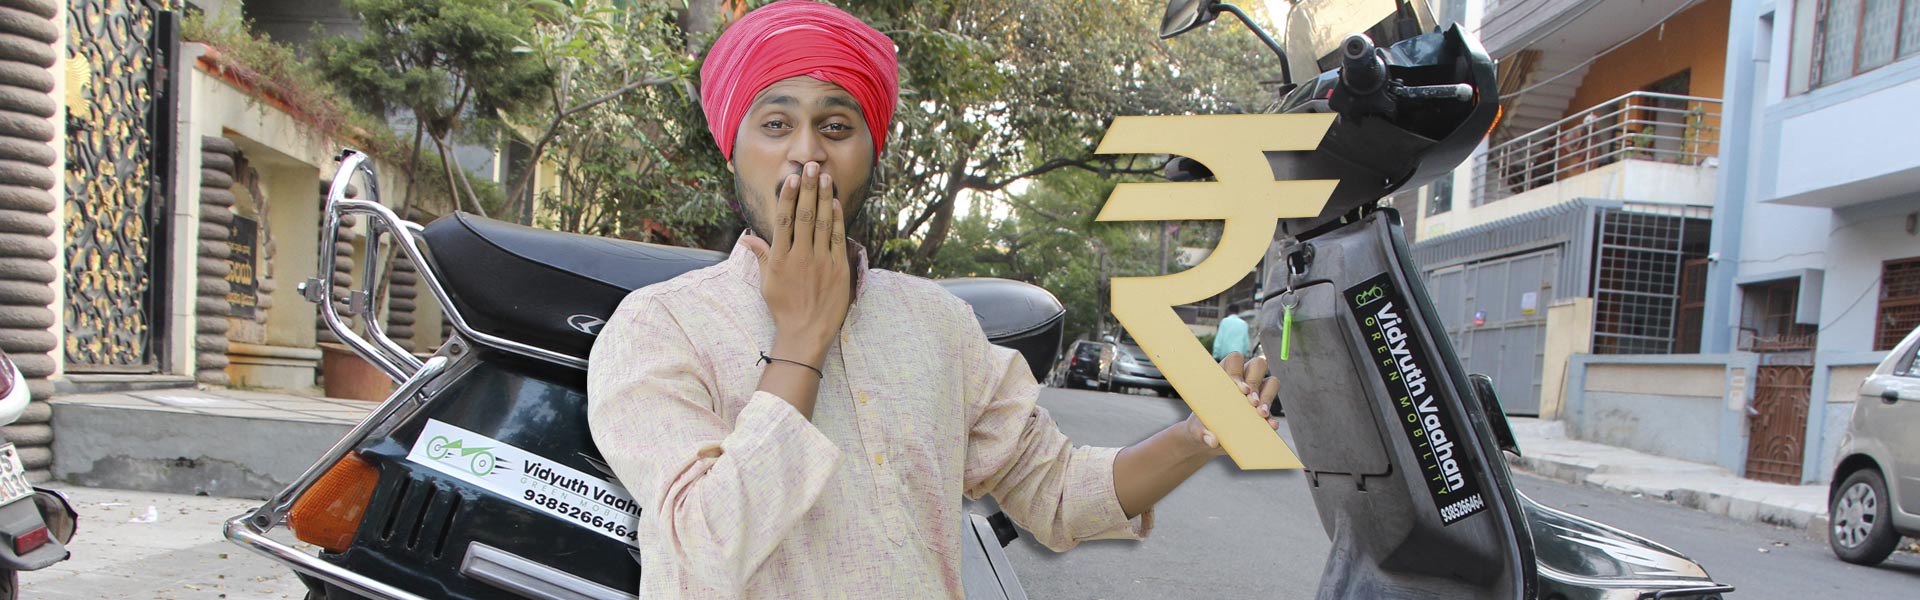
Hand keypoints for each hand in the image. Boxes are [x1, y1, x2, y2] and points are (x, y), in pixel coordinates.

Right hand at [738, 162, 849, 365]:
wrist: (806, 333)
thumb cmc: (784, 308)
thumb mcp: (767, 282)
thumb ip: (761, 256)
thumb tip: (747, 237)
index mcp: (780, 259)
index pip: (784, 221)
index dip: (788, 197)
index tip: (792, 178)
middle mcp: (800, 257)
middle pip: (804, 216)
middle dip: (808, 189)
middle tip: (811, 166)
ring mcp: (821, 262)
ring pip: (821, 223)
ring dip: (824, 198)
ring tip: (825, 176)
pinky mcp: (838, 269)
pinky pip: (837, 239)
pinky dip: (836, 220)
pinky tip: (836, 203)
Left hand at [1182, 351, 1281, 456]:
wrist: (1211, 440)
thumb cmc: (1201, 427)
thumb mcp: (1197, 430)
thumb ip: (1202, 433)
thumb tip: (1212, 440)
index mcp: (1223, 375)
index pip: (1235, 360)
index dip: (1239, 372)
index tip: (1241, 390)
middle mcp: (1242, 379)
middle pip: (1258, 365)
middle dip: (1256, 382)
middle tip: (1251, 402)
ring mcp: (1256, 392)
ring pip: (1272, 381)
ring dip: (1267, 397)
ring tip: (1261, 414)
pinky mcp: (1263, 408)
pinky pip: (1273, 406)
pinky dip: (1272, 416)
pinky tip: (1270, 426)